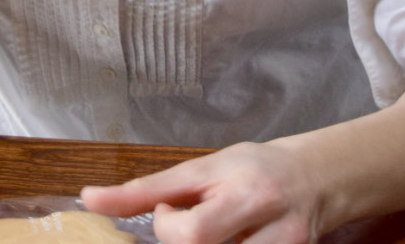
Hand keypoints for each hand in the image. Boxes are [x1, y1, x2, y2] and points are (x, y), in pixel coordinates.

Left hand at [81, 142, 319, 243]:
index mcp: (246, 191)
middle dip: (183, 242)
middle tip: (186, 227)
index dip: (167, 227)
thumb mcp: (201, 168)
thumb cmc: (252, 168)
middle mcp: (273, 228)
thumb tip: (90, 199)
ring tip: (211, 232)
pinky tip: (226, 239)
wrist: (314, 180)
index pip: (193, 232)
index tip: (167, 210)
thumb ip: (147, 189)